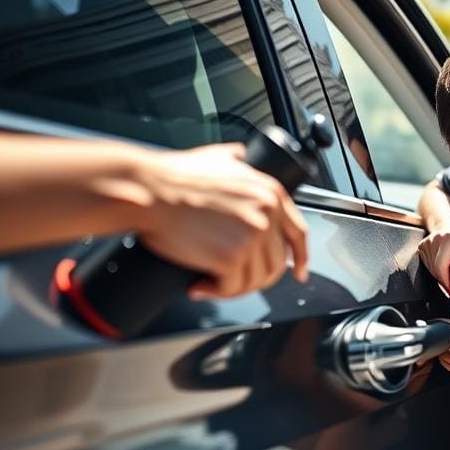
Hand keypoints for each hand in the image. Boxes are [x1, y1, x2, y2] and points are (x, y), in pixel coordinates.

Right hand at [134, 142, 308, 297]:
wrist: (149, 190)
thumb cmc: (173, 176)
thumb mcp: (217, 157)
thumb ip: (237, 159)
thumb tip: (241, 156)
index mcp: (270, 193)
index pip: (298, 234)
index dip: (300, 257)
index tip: (298, 271)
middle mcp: (268, 214)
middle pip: (276, 263)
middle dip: (256, 278)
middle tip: (232, 281)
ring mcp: (252, 237)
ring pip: (255, 280)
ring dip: (232, 287)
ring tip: (210, 283)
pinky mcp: (231, 257)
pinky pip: (232, 288)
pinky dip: (216, 293)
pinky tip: (200, 287)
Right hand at [417, 219, 449, 293]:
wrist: (448, 223)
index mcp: (448, 239)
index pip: (441, 267)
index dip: (447, 282)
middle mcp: (434, 241)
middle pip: (437, 271)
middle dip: (448, 279)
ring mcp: (425, 245)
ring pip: (432, 271)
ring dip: (443, 274)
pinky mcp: (421, 248)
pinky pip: (429, 267)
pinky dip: (438, 269)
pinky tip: (445, 262)